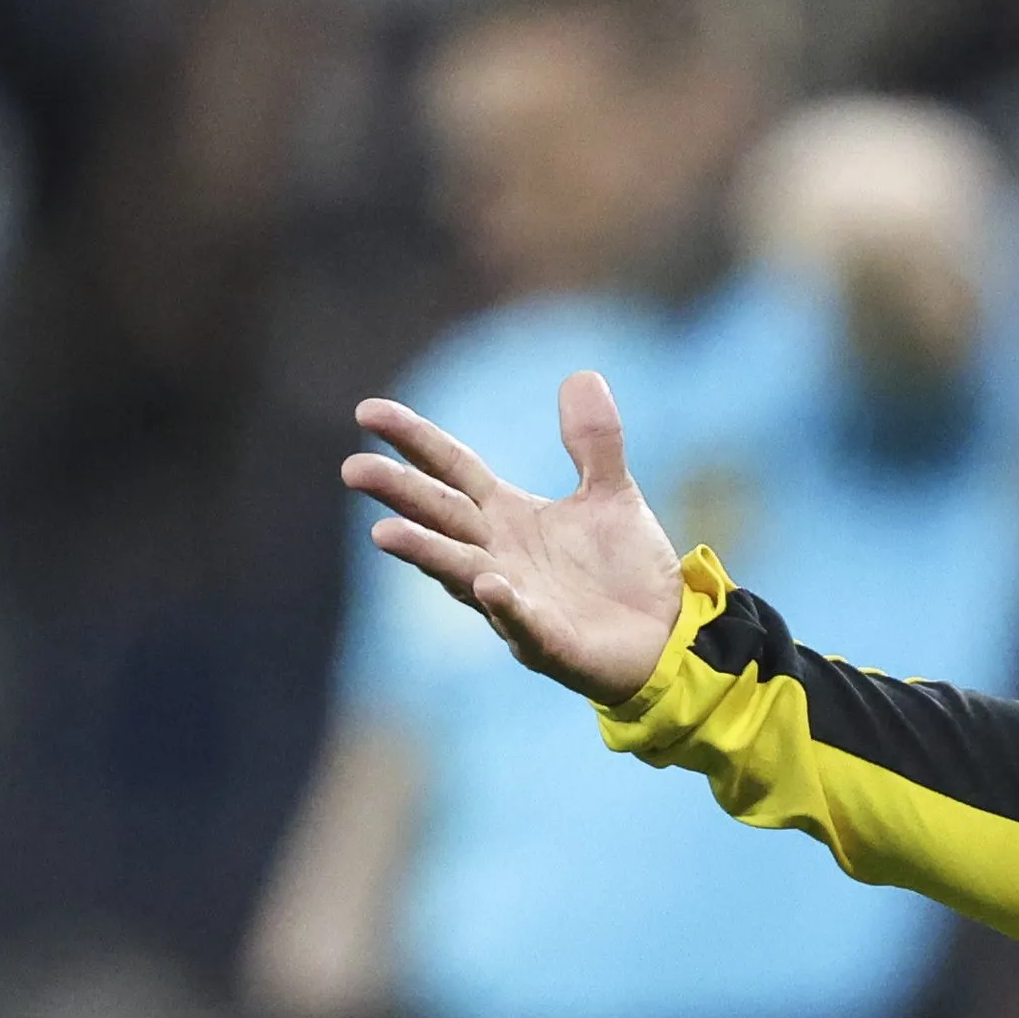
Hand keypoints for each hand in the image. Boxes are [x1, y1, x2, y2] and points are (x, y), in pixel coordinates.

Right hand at [344, 371, 682, 705]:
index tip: (367, 412)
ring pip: (461, 572)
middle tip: (353, 469)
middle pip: (441, 516)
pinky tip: (489, 585)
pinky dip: (504, 605)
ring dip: (426, 553)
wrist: (665, 635)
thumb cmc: (624, 570)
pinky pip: (523, 623)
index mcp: (508, 515)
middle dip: (399, 494)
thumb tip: (581, 374)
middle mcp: (499, 554)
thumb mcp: (612, 494)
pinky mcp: (549, 643)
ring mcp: (517, 601)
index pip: (452, 469)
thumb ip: (594, 442)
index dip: (414, 440)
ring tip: (384, 532)